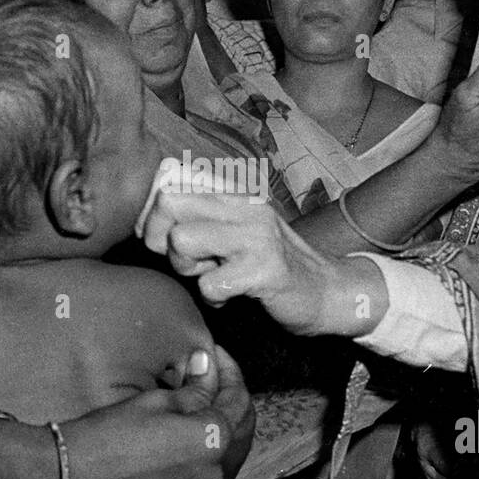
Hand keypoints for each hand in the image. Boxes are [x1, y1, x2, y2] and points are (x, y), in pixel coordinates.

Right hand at [60, 347, 254, 478]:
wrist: (71, 478)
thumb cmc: (110, 433)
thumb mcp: (156, 401)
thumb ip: (194, 388)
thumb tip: (208, 366)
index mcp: (214, 440)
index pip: (239, 399)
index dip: (230, 372)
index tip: (214, 356)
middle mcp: (217, 475)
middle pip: (244, 432)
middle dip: (233, 401)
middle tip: (213, 379)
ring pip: (229, 461)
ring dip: (225, 433)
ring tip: (205, 409)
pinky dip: (208, 462)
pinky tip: (191, 445)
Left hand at [139, 189, 387, 336]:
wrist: (329, 292)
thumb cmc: (271, 265)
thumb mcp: (235, 231)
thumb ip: (199, 218)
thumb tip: (148, 216)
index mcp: (234, 193)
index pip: (170, 181)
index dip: (153, 216)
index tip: (163, 241)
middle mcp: (245, 206)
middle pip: (168, 202)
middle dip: (163, 240)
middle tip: (189, 261)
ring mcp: (257, 235)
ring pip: (183, 240)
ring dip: (188, 269)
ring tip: (213, 276)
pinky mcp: (265, 270)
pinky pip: (210, 283)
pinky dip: (215, 297)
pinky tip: (233, 295)